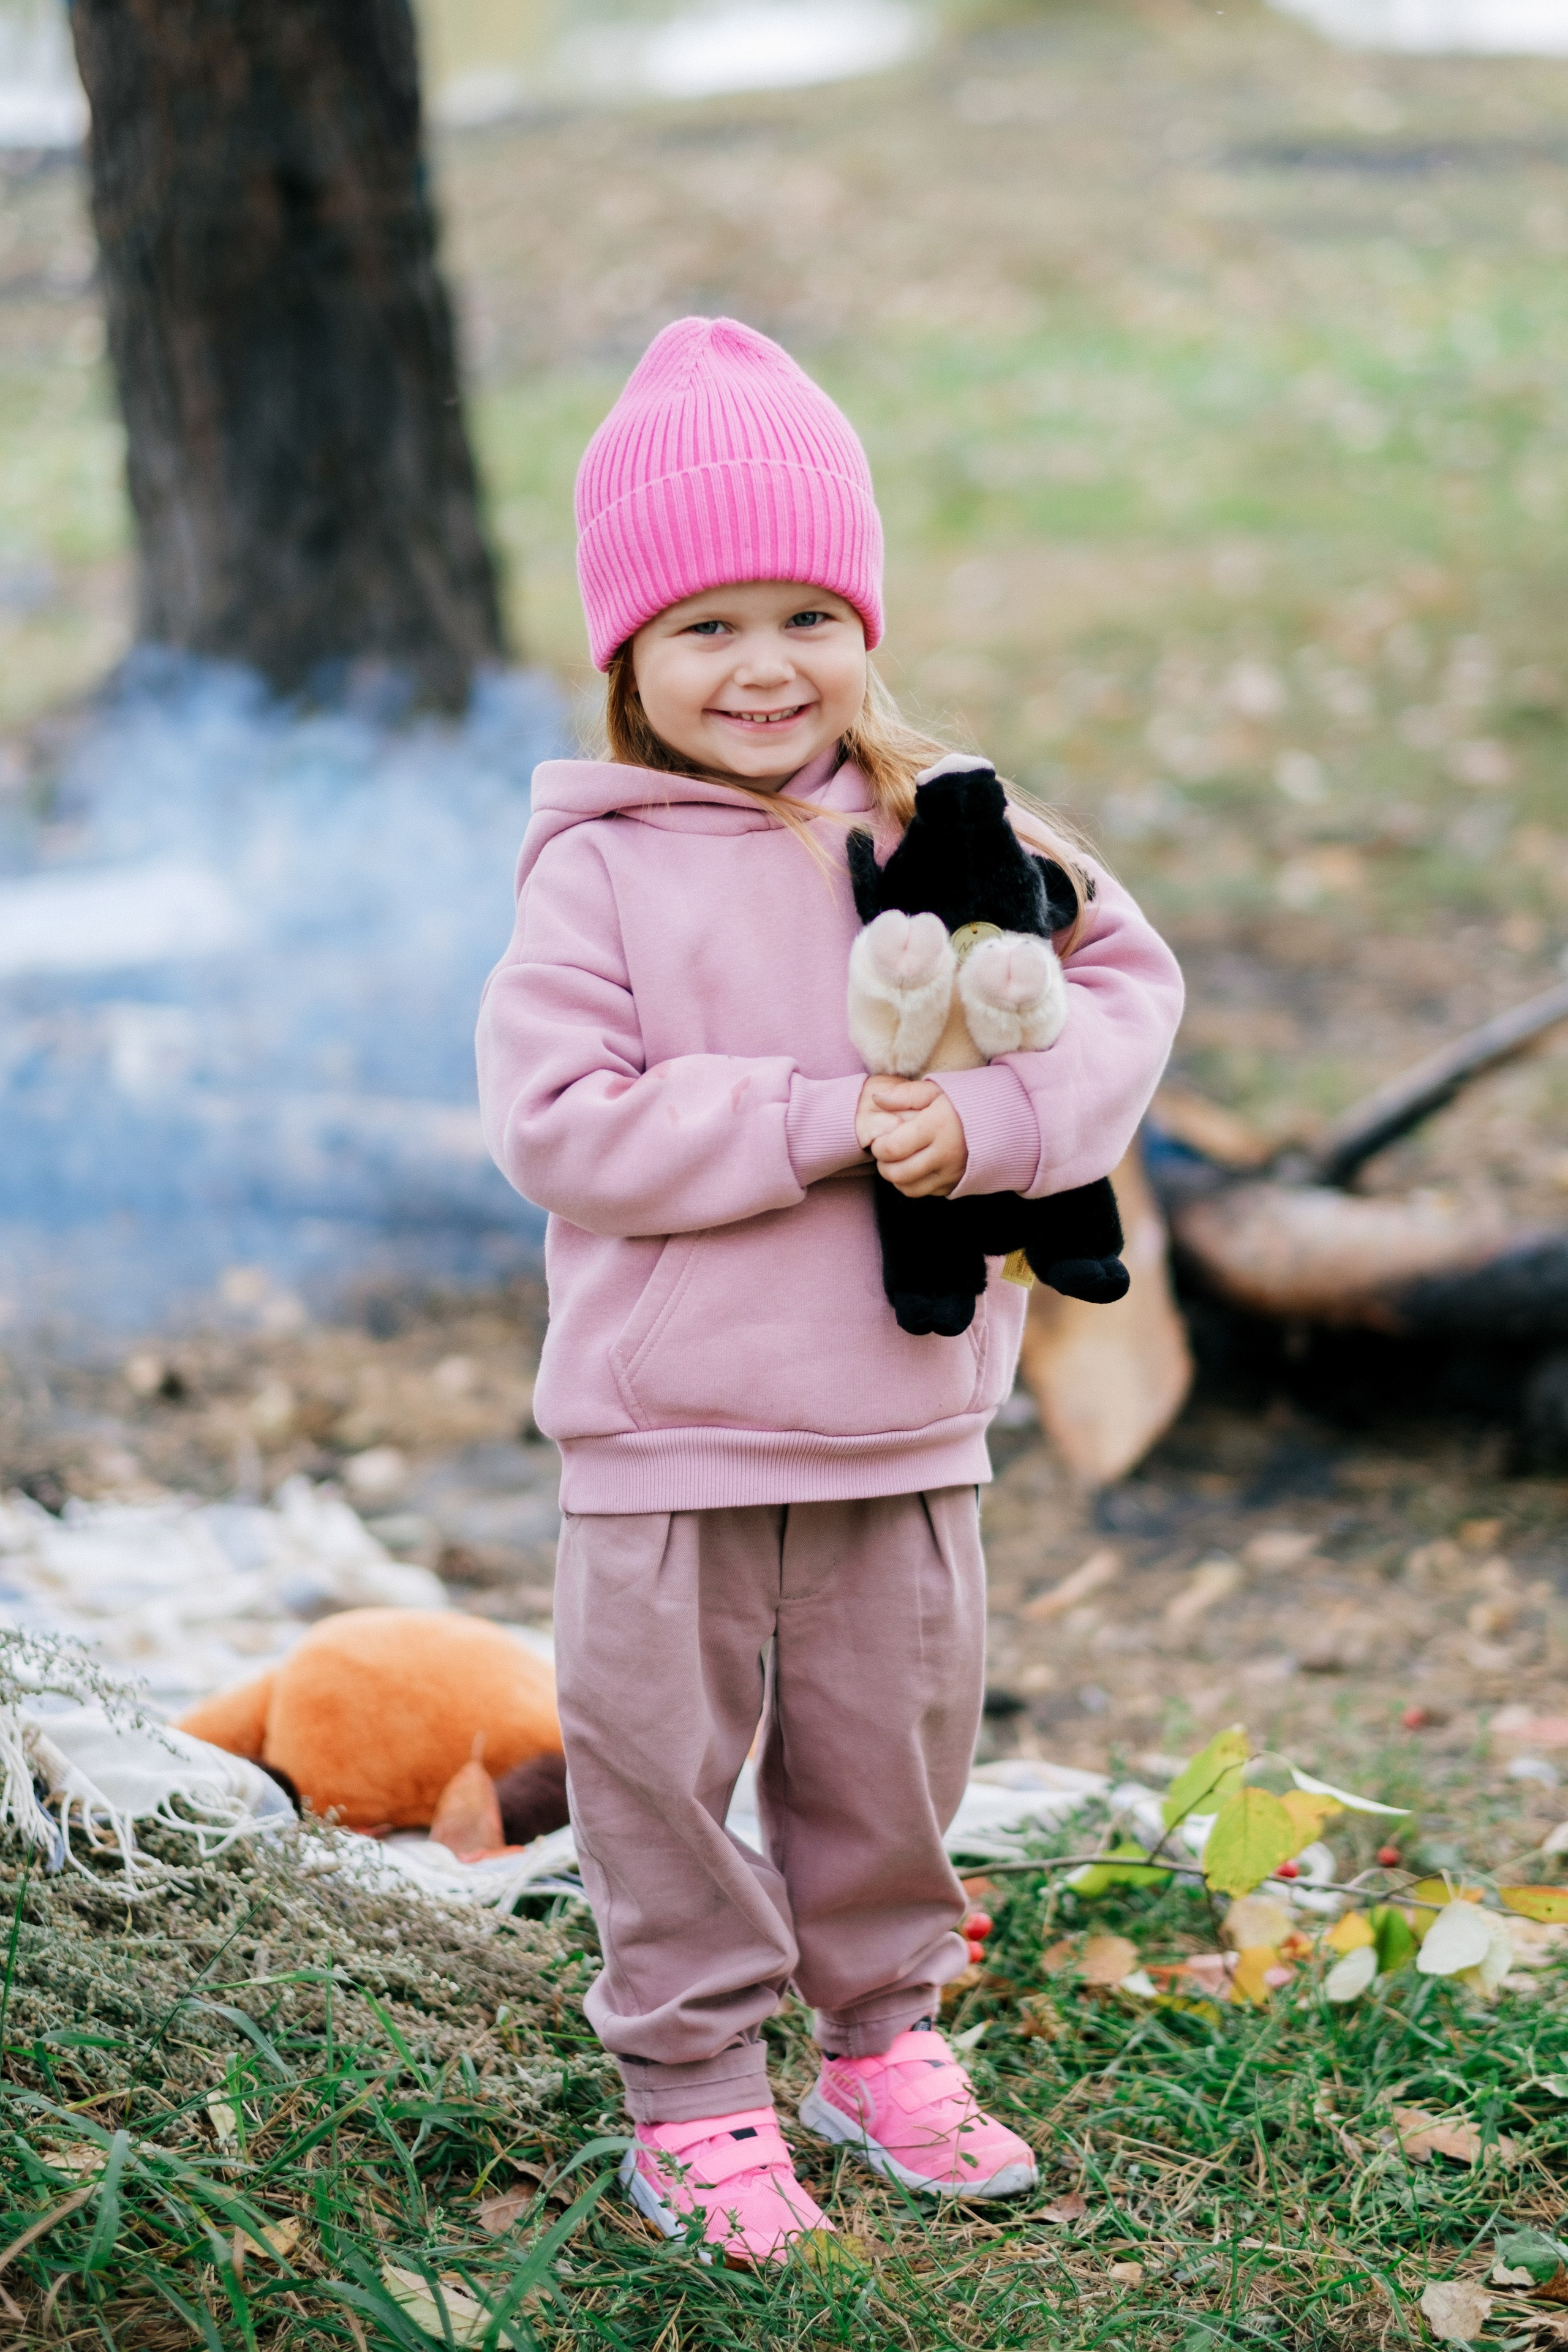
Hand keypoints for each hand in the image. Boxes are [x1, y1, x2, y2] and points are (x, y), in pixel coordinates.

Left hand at [856, 1076, 966, 1197]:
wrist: (996, 1121)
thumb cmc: (959, 1103)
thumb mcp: (933, 1091)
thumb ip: (903, 1094)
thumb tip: (876, 1099)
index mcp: (936, 1127)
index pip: (892, 1148)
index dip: (878, 1146)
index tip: (882, 1137)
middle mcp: (944, 1154)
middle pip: (897, 1173)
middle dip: (883, 1164)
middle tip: (887, 1151)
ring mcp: (951, 1173)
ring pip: (908, 1188)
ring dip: (896, 1177)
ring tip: (899, 1160)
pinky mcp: (954, 1185)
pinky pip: (924, 1193)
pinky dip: (913, 1183)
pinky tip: (915, 1167)